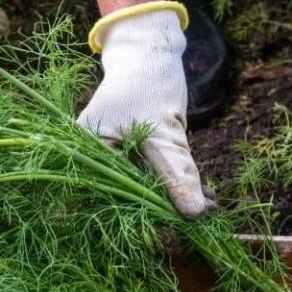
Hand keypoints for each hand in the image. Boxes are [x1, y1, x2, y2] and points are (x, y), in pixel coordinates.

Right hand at [77, 4, 213, 217]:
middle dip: (158, 214)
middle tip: (193, 226)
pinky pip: (151, 178)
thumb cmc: (147, 83)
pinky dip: (174, 186)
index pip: (104, 198)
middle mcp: (92, 158)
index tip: (165, 238)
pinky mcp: (132, 155)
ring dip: (172, 202)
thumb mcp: (163, 131)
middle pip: (122, 199)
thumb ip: (176, 173)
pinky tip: (203, 196)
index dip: (132, 221)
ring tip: (207, 210)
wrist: (150, 53)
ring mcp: (111, 157)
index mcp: (84, 152)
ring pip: (141, 191)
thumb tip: (195, 215)